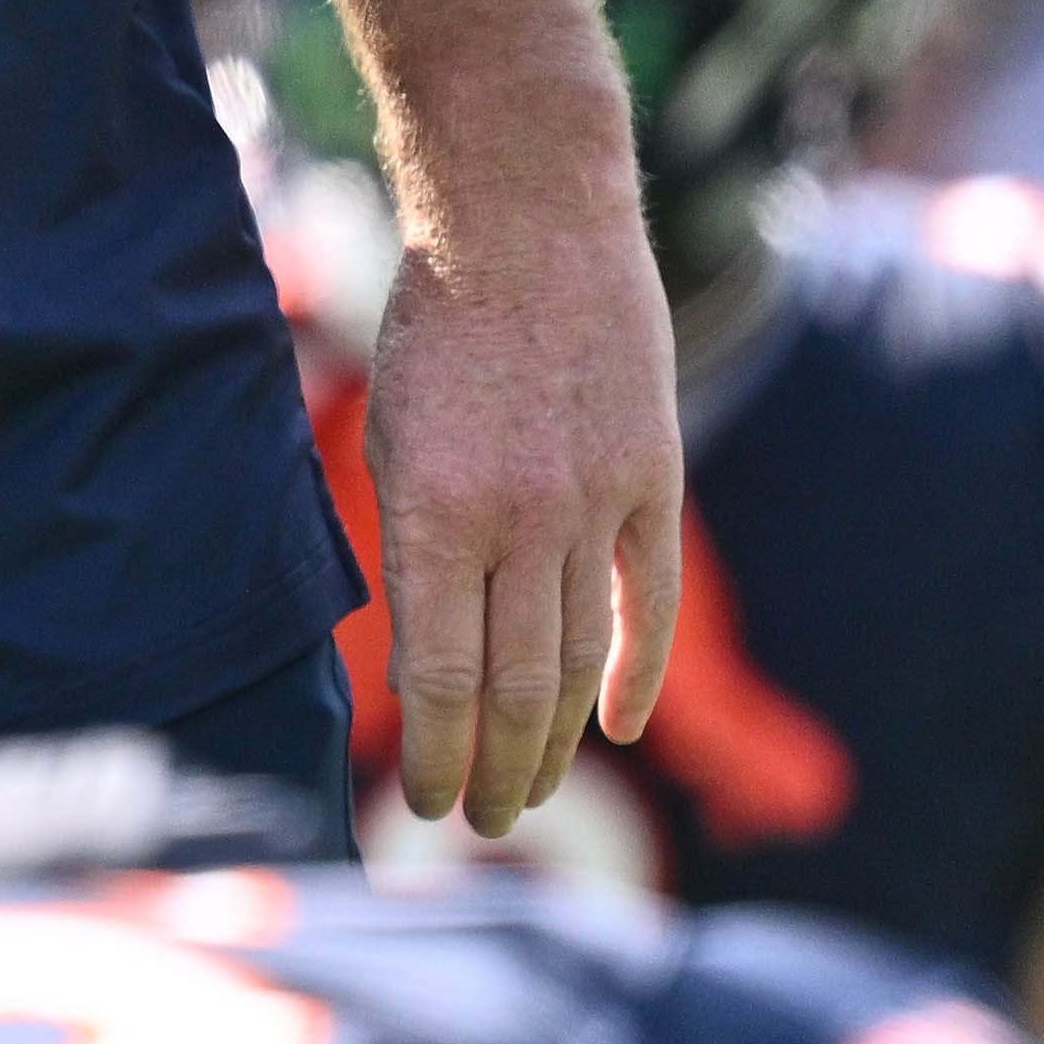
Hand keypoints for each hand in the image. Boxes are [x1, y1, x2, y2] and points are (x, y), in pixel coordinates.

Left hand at [358, 207, 678, 834]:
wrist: (528, 219)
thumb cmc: (435, 326)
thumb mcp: (390, 436)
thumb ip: (408, 546)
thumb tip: (418, 662)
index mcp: (435, 512)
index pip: (436, 677)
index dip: (432, 757)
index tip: (421, 806)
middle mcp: (520, 519)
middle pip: (513, 687)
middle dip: (492, 771)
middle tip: (477, 823)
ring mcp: (596, 501)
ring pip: (578, 658)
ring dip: (552, 740)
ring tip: (527, 789)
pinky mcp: (653, 478)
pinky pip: (644, 598)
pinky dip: (634, 672)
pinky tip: (614, 726)